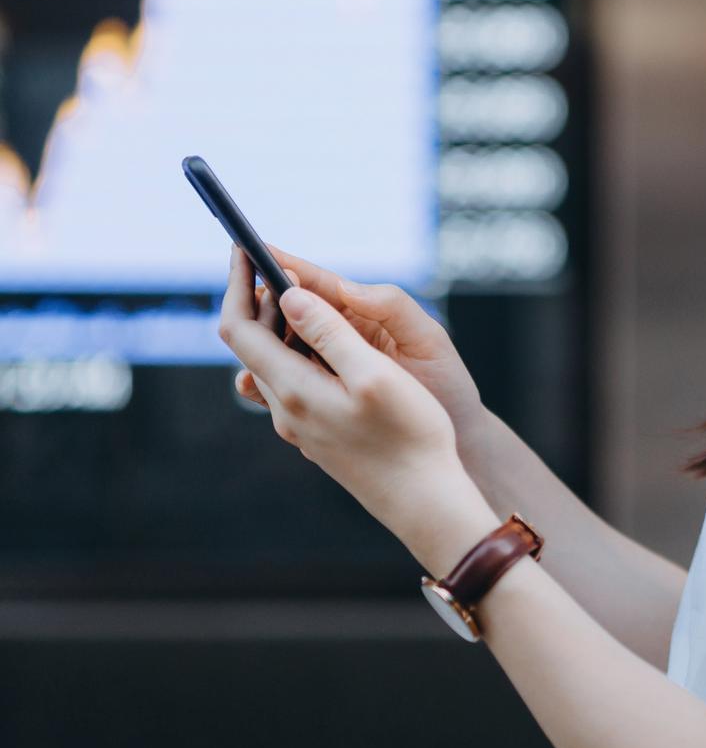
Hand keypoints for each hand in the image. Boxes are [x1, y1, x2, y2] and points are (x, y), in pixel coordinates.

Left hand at [221, 245, 492, 560]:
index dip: (238, 284)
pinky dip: (299, 349)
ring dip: (280, 323)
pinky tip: (327, 343)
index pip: (239, 329)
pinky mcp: (319, 435)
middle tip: (276, 258)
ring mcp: (300, 426)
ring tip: (305, 291)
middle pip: (251, 344)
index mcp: (292, 389)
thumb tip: (286, 295)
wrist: (425, 501)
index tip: (244, 247)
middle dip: (258, 297)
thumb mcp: (373, 374)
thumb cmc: (410, 434)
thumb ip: (329, 332)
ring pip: (272, 363)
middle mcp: (285, 410)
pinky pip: (294, 382)